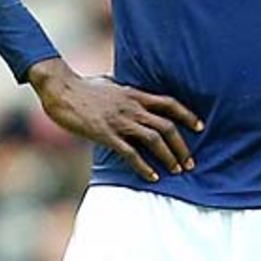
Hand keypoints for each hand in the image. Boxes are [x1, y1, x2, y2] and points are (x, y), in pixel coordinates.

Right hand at [27, 57, 203, 182]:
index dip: (187, 115)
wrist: (60, 89)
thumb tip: (127, 88)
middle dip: (182, 146)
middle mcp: (132, 107)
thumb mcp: (110, 83)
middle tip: (190, 162)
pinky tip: (152, 177)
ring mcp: (119, 121)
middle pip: (166, 126)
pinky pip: (130, 153)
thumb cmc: (83, 86)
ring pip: (153, 139)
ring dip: (168, 156)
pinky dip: (144, 166)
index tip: (200, 127)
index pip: (170, 103)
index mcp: (136, 94)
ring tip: (176, 170)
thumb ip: (123, 89)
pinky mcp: (105, 134)